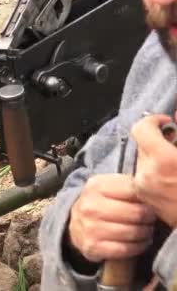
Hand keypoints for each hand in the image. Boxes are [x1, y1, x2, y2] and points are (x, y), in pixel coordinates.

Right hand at [67, 174, 154, 262]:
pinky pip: (125, 249)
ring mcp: (90, 227)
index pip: (135, 190)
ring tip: (144, 231)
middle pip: (137, 213)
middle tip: (149, 219)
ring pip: (133, 232)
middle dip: (148, 218)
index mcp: (96, 186)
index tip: (146, 202)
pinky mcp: (92, 247)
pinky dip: (136, 247)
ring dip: (145, 234)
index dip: (146, 198)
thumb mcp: (108, 186)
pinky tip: (137, 243)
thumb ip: (128, 185)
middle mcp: (90, 206)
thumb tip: (151, 195)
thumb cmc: (99, 204)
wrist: (75, 223)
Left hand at [132, 113, 176, 227]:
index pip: (141, 128)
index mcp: (163, 161)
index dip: (153, 121)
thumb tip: (176, 111)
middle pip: (142, 144)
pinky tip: (176, 177)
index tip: (167, 122)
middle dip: (160, 140)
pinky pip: (146, 177)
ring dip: (159, 156)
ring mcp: (146, 191)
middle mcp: (148, 175)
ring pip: (144, 161)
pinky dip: (158, 171)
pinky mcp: (148, 201)